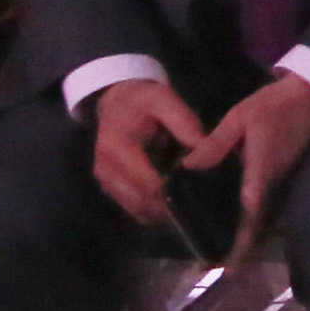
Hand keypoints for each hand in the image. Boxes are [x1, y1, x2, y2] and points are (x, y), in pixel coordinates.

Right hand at [87, 78, 210, 228]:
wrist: (117, 102)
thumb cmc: (143, 101)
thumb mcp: (164, 99)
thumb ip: (184, 122)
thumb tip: (203, 149)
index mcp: (117, 146)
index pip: (148, 183)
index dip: (175, 190)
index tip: (198, 187)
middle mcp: (106, 168)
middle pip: (143, 202)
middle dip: (172, 203)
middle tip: (198, 197)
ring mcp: (105, 181)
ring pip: (139, 211)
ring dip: (164, 208)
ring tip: (186, 195)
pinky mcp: (110, 189)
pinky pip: (135, 209)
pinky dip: (154, 208)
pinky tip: (172, 195)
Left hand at [180, 75, 309, 262]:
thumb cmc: (276, 106)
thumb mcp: (240, 118)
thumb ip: (214, 145)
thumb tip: (187, 169)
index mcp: (262, 171)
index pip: (250, 213)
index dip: (239, 242)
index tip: (226, 266)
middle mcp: (274, 185)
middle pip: (258, 227)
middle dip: (238, 252)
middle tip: (210, 266)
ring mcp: (282, 184)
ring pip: (263, 221)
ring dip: (245, 241)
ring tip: (217, 254)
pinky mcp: (283, 180)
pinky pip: (266, 209)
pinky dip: (251, 224)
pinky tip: (233, 226)